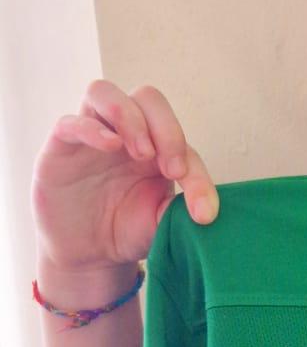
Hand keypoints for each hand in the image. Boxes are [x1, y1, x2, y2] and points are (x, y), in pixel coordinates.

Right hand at [31, 79, 219, 274]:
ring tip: (143, 153)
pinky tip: (110, 145)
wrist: (89, 253)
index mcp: (157, 146)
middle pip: (147, 98)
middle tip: (172, 170)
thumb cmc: (127, 230)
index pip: (181, 141)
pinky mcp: (61, 147)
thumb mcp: (161, 223)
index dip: (197, 175)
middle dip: (167, 129)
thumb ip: (181, 209)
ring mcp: (91, 134)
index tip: (202, 212)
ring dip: (129, 117)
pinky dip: (91, 129)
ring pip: (104, 92)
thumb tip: (204, 207)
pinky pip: (70, 122)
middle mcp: (125, 132)